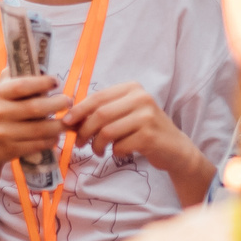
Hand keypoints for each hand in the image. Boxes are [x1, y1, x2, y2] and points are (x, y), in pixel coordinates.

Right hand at [0, 74, 67, 171]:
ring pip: (39, 129)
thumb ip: (15, 78)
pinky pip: (37, 145)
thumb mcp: (0, 94)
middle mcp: (0, 112)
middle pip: (35, 108)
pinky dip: (50, 140)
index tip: (56, 82)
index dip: (42, 82)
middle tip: (69, 102)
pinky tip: (56, 136)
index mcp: (0, 94)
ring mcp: (5, 132)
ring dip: (59, 125)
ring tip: (68, 121)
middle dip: (57, 104)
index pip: (22, 86)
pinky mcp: (11, 149)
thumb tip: (39, 66)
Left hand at [65, 83, 188, 165]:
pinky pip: (119, 146)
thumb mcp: (124, 114)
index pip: (98, 97)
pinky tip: (118, 152)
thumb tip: (69, 119)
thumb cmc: (143, 130)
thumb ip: (101, 113)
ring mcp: (147, 116)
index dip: (78, 110)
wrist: (174, 148)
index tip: (66, 122)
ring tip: (97, 151)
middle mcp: (141, 98)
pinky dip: (114, 152)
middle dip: (84, 131)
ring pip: (107, 131)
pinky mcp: (149, 136)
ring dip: (96, 145)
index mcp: (132, 88)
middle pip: (100, 115)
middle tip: (79, 143)